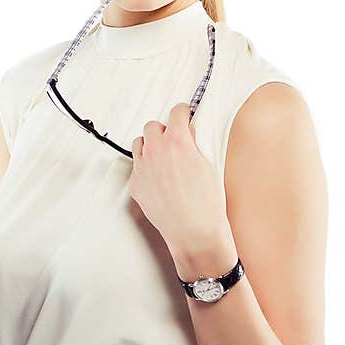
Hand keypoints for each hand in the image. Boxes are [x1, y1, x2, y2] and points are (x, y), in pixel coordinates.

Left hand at [128, 102, 227, 260]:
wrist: (194, 231)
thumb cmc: (206, 203)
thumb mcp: (208, 165)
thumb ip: (194, 145)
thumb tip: (187, 134)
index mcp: (178, 142)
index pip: (176, 112)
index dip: (182, 113)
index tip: (183, 114)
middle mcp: (156, 151)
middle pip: (153, 126)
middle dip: (164, 130)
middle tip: (173, 140)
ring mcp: (142, 167)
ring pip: (139, 143)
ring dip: (150, 145)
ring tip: (162, 157)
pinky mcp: (135, 183)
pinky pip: (137, 166)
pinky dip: (145, 167)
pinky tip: (158, 178)